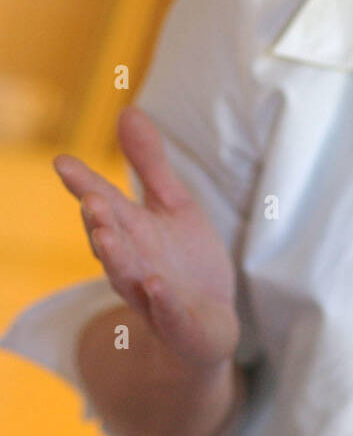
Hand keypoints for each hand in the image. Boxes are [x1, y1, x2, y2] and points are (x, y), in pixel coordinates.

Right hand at [54, 105, 239, 367]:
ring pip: (128, 279)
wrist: (207, 326)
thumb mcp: (174, 206)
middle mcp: (133, 263)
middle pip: (110, 241)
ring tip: (105, 237)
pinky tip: (156, 284)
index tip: (63, 162)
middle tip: (90, 200)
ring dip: (116, 259)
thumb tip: (128, 109)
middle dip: (99, 221)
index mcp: (130, 231)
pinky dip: (161, 301)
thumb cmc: (186, 262)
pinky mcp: (178, 325)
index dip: (84, 184)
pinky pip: (167, 314)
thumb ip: (151, 165)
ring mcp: (152, 297)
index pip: (103, 203)